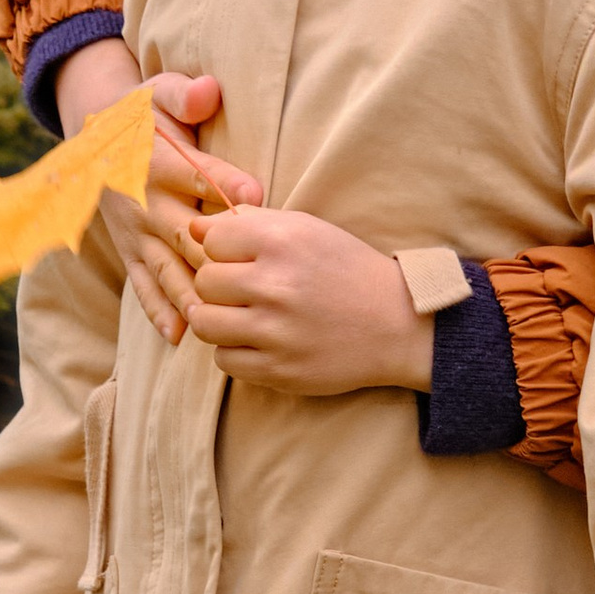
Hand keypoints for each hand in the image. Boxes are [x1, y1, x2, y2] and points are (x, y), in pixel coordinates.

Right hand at [59, 65, 263, 345]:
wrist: (94, 141)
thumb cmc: (142, 116)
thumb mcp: (158, 93)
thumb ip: (184, 95)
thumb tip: (208, 91)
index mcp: (155, 161)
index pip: (195, 174)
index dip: (224, 182)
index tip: (256, 192)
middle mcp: (144, 203)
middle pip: (185, 232)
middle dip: (218, 253)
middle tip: (252, 274)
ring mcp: (136, 235)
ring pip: (168, 269)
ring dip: (192, 294)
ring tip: (219, 318)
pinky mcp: (130, 254)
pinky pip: (142, 287)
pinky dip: (158, 311)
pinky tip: (180, 335)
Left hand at [182, 207, 436, 393]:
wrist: (399, 324)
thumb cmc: (349, 271)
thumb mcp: (308, 231)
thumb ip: (251, 224)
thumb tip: (195, 228)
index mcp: (282, 241)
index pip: (211, 240)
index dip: (223, 249)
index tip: (244, 259)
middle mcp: (275, 284)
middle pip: (204, 282)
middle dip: (218, 286)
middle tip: (244, 291)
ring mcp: (275, 331)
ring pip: (205, 323)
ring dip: (218, 320)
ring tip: (243, 317)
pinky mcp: (278, 369)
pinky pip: (224, 361)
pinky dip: (236, 352)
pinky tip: (259, 342)